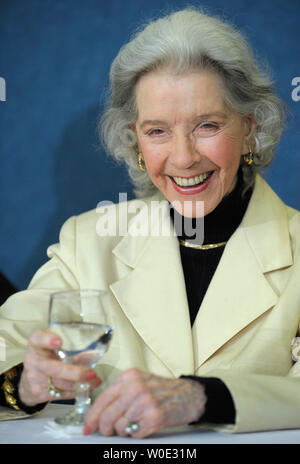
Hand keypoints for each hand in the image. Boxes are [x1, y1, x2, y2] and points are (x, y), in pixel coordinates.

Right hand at [18, 329, 101, 406]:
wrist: (29, 381)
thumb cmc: (47, 358)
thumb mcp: (53, 348)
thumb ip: (69, 347)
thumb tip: (94, 354)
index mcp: (36, 344)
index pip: (38, 339)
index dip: (48, 340)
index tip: (59, 341)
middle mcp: (33, 360)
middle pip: (54, 368)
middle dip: (74, 372)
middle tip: (92, 373)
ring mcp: (35, 378)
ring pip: (60, 384)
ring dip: (81, 384)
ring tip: (95, 380)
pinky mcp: (39, 393)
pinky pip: (61, 394)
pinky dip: (77, 391)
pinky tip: (88, 387)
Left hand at [84, 368, 205, 438]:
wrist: (189, 395)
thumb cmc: (162, 390)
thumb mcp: (139, 382)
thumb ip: (119, 393)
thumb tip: (97, 414)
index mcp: (129, 377)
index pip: (102, 399)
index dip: (92, 416)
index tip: (88, 427)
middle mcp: (135, 387)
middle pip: (107, 416)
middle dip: (105, 429)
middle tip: (110, 431)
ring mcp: (145, 402)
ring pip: (119, 427)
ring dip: (124, 432)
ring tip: (134, 425)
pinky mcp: (155, 417)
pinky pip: (135, 434)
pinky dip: (137, 434)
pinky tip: (144, 425)